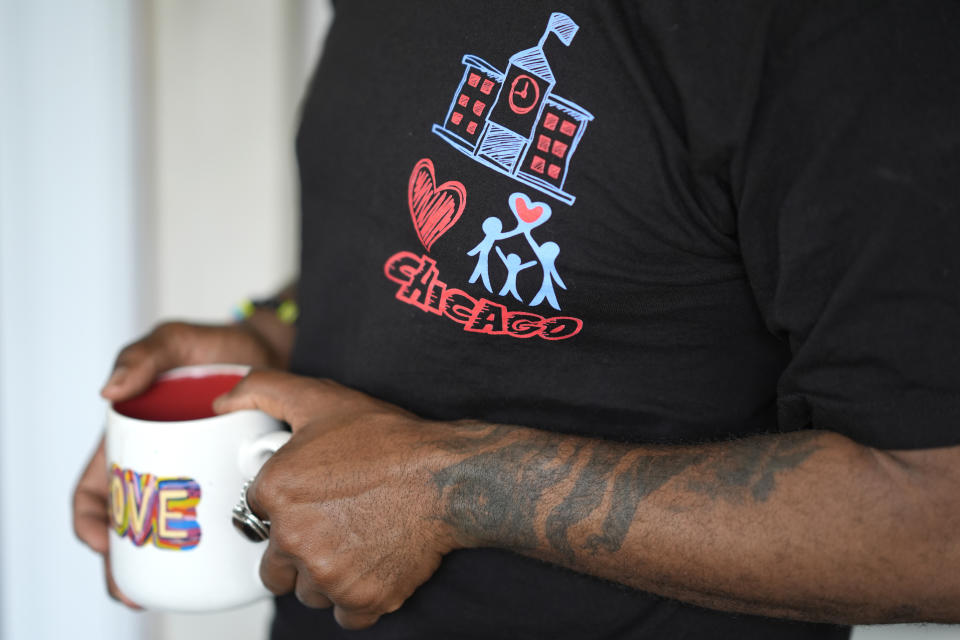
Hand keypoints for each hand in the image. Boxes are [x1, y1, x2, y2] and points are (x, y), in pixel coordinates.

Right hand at [73, 320, 282, 607]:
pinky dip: (216, 548)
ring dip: (168, 565)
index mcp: (134, 443)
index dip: (92, 522)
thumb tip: (109, 392)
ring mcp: (199, 479)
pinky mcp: (235, 484)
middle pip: (132, 525)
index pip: (98, 491)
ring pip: (175, 532)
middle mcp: (164, 468)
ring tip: (177, 584)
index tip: (103, 544)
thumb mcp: (177, 341)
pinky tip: (227, 568)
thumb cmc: (219, 346)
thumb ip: (145, 353)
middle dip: (125, 562)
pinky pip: (220, 522)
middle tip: (136, 587)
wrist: (278, 352)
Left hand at [213, 371, 461, 629]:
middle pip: (275, 567)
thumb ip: (261, 390)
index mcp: (275, 492)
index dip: (285, 507)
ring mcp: (327, 574)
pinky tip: (374, 565)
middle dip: (297, 551)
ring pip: (309, 593)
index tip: (311, 498)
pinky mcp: (362, 598)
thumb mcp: (321, 399)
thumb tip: (221, 404)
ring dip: (326, 577)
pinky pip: (345, 615)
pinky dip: (358, 598)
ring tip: (357, 542)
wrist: (445, 476)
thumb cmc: (389, 441)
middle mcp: (293, 538)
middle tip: (333, 526)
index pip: (257, 516)